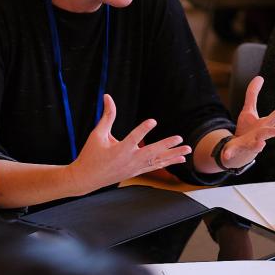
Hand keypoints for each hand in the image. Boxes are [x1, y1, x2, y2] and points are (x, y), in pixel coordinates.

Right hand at [66, 94, 191, 194]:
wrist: (87, 178)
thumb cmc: (90, 154)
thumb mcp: (97, 134)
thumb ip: (107, 116)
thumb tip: (107, 97)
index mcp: (119, 150)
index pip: (133, 138)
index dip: (143, 129)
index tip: (153, 121)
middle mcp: (129, 160)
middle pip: (151, 152)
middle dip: (166, 145)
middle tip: (180, 138)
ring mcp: (134, 168)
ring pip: (157, 161)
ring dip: (173, 155)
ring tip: (187, 150)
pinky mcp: (136, 172)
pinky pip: (155, 167)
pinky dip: (167, 162)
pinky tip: (179, 159)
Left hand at [220, 76, 274, 168]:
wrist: (239, 152)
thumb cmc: (248, 130)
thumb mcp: (248, 111)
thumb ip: (253, 95)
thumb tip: (259, 77)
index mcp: (264, 125)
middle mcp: (259, 135)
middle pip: (267, 133)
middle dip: (273, 132)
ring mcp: (249, 144)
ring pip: (255, 145)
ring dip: (258, 145)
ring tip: (261, 143)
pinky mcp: (237, 149)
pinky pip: (232, 152)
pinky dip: (229, 153)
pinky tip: (226, 155)